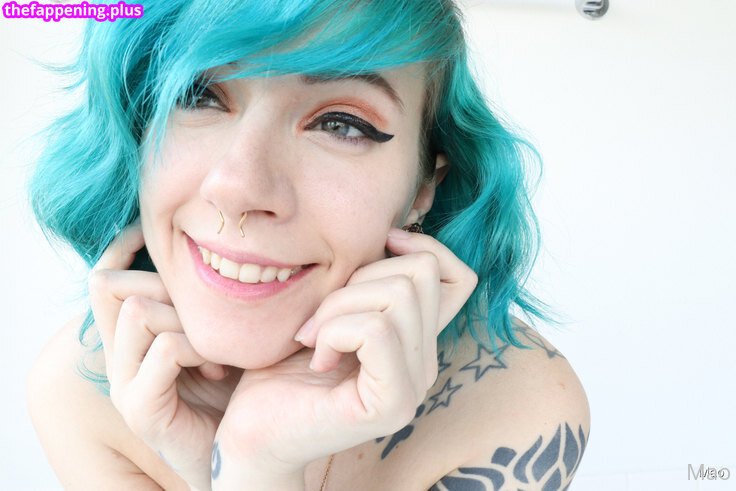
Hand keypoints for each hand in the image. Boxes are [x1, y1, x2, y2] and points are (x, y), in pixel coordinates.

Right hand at [88, 221, 236, 488]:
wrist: (243, 449)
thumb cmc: (237, 386)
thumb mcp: (219, 331)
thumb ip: (203, 300)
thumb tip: (212, 247)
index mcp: (129, 338)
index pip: (104, 278)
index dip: (122, 248)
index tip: (152, 228)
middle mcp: (117, 358)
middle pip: (113, 287)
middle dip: (167, 287)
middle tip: (210, 314)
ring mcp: (124, 384)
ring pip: (138, 312)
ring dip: (186, 319)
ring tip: (218, 349)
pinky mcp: (140, 409)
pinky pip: (164, 350)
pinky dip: (198, 349)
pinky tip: (219, 370)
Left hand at [211, 228, 476, 486]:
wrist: (254, 427)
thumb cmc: (283, 363)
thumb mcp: (331, 304)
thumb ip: (367, 281)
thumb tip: (394, 234)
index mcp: (415, 337)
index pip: (459, 277)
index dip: (424, 247)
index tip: (377, 252)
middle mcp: (425, 362)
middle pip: (420, 273)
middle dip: (357, 279)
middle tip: (319, 318)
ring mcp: (414, 386)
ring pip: (398, 296)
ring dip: (339, 307)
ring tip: (314, 339)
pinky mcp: (393, 404)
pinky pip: (377, 330)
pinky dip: (335, 331)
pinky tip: (319, 358)